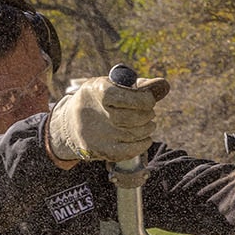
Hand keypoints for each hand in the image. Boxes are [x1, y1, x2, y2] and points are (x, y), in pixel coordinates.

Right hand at [45, 74, 170, 164]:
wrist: (71, 125)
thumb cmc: (99, 101)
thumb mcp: (112, 86)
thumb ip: (139, 85)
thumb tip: (164, 85)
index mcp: (97, 91)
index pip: (127, 96)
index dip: (144, 99)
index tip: (149, 100)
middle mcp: (96, 113)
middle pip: (135, 117)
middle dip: (147, 114)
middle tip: (149, 112)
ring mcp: (99, 134)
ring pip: (136, 133)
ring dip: (148, 127)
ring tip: (146, 122)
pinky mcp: (103, 150)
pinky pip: (133, 150)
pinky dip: (144, 143)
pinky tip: (144, 136)